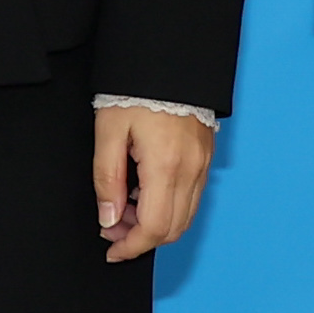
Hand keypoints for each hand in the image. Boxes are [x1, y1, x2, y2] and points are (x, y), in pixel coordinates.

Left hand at [95, 105, 214, 261]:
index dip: (131, 246)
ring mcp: (203, 166)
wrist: (168, 62)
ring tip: (124, 210)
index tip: (112, 250)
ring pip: (185, 217)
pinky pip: (191, 199)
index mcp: (165, 167)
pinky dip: (168, 208)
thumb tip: (109, 219)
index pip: (154, 227)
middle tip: (111, 228)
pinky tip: (143, 194)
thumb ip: (107, 179)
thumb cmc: (135, 93)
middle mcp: (191, 171)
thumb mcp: (109, 133)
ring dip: (155, 225)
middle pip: (172, 229)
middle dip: (140, 238)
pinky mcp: (206, 159)